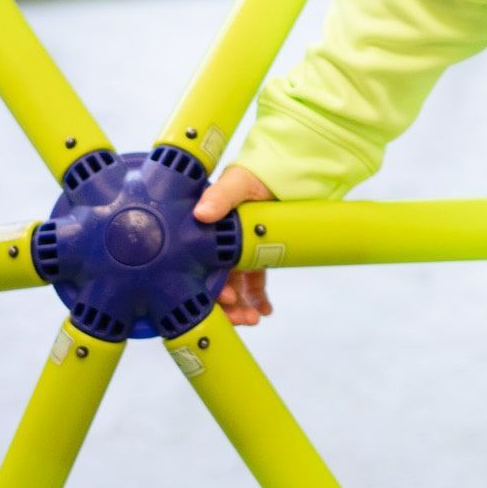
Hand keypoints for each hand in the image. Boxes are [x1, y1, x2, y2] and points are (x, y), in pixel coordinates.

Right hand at [193, 165, 276, 325]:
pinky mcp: (257, 253)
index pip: (197, 263)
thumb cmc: (256, 173)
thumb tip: (202, 213)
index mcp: (203, 229)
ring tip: (255, 317)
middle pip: (214, 281)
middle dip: (226, 305)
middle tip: (243, 317)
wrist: (289, 170)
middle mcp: (216, 243)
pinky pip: (254, 281)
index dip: (204, 286)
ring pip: (235, 286)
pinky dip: (258, 297)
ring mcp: (237, 250)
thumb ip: (221, 195)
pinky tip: (265, 309)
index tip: (223, 298)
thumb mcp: (237, 181)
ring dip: (242, 305)